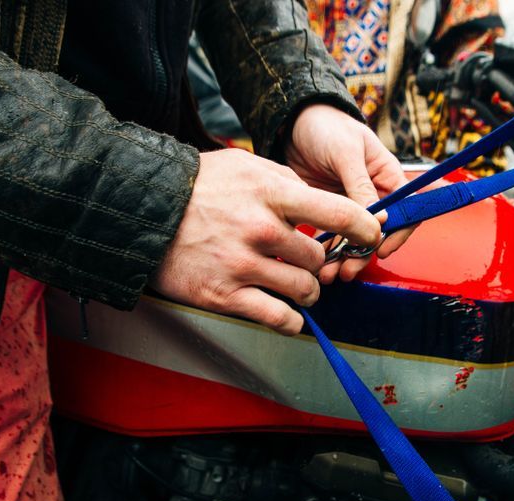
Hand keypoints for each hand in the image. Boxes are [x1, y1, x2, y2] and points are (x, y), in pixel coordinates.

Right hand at [150, 149, 381, 334]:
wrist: (142, 212)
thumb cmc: (195, 187)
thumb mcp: (243, 166)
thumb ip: (284, 181)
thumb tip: (319, 200)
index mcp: (271, 194)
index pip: (338, 213)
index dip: (365, 228)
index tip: (372, 235)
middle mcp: (262, 230)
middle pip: (319, 258)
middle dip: (320, 264)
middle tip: (309, 264)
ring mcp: (243, 265)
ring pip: (305, 290)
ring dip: (308, 292)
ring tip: (298, 287)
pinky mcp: (226, 296)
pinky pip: (278, 318)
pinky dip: (290, 321)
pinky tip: (288, 315)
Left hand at [284, 104, 413, 282]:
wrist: (291, 123)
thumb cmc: (326, 127)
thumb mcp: (345, 151)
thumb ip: (360, 184)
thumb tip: (378, 218)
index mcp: (386, 176)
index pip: (406, 210)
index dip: (399, 233)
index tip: (382, 249)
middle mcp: (373, 194)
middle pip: (379, 232)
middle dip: (364, 253)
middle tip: (348, 269)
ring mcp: (350, 205)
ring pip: (355, 239)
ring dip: (344, 258)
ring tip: (328, 273)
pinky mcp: (328, 212)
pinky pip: (332, 237)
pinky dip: (326, 251)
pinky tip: (317, 261)